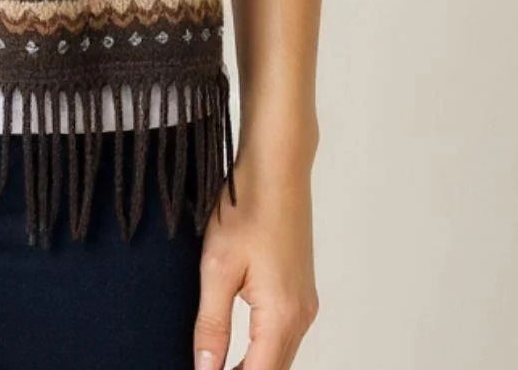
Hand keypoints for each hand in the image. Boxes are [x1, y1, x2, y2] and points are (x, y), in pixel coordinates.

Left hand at [192, 147, 319, 369]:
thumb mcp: (217, 268)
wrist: (278, 167)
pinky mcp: (301, 290)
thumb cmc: (247, 208)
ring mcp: (305, 302)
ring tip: (217, 366)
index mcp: (281, 315)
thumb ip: (212, 325)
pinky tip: (238, 345)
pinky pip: (284, 334)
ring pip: (280, 355)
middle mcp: (301, 315)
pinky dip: (262, 348)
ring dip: (252, 366)